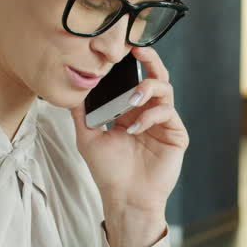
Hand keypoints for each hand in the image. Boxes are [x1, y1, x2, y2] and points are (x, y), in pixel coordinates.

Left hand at [70, 46, 187, 246]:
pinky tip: (135, 127)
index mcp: (130, 111)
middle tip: (137, 50)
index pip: (134, 79)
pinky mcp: (176, 135)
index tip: (119, 47)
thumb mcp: (88, 138)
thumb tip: (70, 88)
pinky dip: (151, 115)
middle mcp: (149, 113)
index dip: (131, 63)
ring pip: (164, 90)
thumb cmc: (108, 172)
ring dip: (147, 88)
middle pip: (155, 76)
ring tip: (131, 99)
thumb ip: (81, 113)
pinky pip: (167, 113)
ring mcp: (164, 123)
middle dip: (149, 60)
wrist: (125, 198)